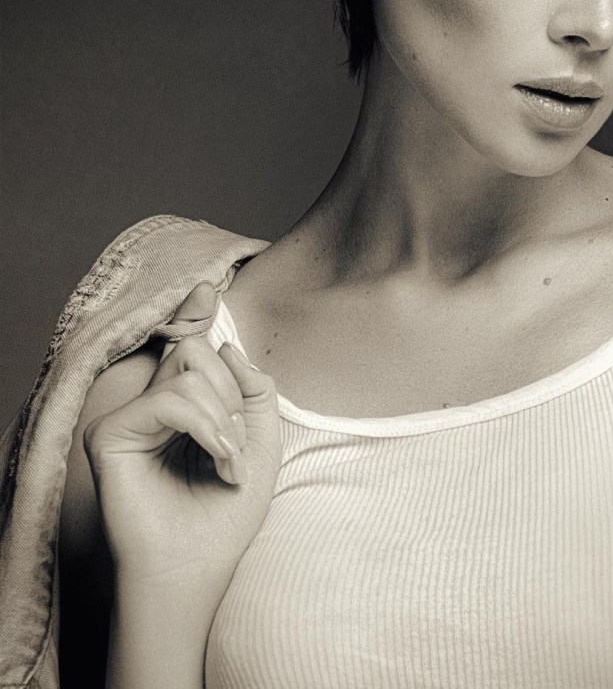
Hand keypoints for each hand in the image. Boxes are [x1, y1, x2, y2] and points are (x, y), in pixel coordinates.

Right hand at [84, 282, 280, 590]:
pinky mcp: (109, 435)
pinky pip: (169, 399)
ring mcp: (128, 418)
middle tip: (234, 444)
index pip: (192, 347)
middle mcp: (152, 406)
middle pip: (194, 352)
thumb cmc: (226, 514)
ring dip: (224, 418)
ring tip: (229, 461)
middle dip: (232, 394)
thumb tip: (224, 344)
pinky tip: (217, 460)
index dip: (196, 313)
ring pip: (188, 372)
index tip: (206, 287)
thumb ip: (253, 389)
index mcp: (183, 406)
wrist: (198, 568)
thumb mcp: (261, 442)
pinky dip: (206, 426)